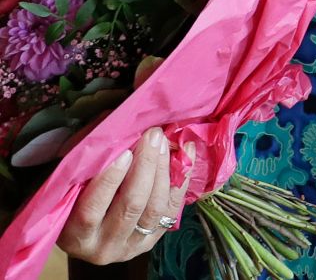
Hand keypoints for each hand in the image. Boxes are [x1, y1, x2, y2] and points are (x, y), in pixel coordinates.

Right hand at [58, 128, 190, 262]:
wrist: (89, 232)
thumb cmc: (75, 198)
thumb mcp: (71, 185)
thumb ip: (88, 163)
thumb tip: (113, 127)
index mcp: (74, 236)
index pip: (92, 209)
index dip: (110, 180)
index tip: (124, 152)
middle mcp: (103, 247)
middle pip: (131, 206)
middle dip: (145, 166)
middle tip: (152, 136)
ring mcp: (131, 247)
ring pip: (155, 208)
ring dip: (163, 170)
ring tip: (165, 142)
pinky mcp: (152, 240)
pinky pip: (173, 208)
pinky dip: (181, 178)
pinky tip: (186, 152)